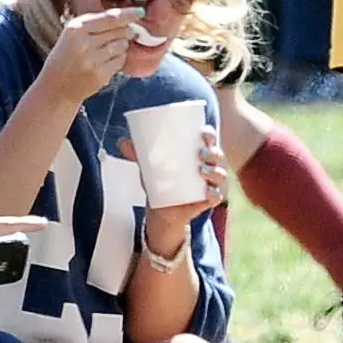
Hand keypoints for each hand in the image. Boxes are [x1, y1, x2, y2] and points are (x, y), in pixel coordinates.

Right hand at [39, 7, 143, 106]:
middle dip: (125, 32)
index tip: (140, 12)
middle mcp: (83, 42)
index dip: (128, 14)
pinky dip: (118, 60)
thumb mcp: (73, 35)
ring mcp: (92, 60)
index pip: (110, 17)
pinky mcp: (99, 74)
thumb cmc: (67, 57)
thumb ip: (96, 24)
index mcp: (76, 28)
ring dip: (121, 47)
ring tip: (105, 52)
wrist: (56, 87)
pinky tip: (106, 63)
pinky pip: (121, 61)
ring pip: (122, 45)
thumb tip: (127, 18)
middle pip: (120, 30)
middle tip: (118, 37)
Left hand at [125, 127, 228, 253]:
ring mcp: (210, 183)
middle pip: (217, 155)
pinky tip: (208, 192)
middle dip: (212, 152)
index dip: (210, 134)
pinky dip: (214, 193)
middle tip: (199, 152)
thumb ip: (138, 155)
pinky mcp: (208, 200)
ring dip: (214, 171)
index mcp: (198, 152)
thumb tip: (122, 142)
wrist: (163, 210)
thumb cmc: (161, 181)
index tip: (203, 132)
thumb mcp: (149, 167)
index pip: (209, 139)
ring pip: (220, 174)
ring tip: (200, 170)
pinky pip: (217, 196)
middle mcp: (209, 165)